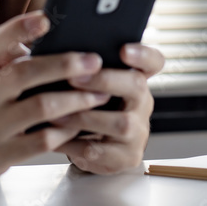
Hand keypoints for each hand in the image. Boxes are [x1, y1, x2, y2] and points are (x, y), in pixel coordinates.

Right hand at [0, 11, 109, 189]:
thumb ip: (2, 56)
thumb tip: (47, 35)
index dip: (19, 28)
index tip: (46, 19)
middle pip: (24, 73)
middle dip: (63, 64)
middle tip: (93, 61)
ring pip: (40, 107)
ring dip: (75, 99)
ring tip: (99, 94)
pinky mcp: (1, 154)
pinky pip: (41, 140)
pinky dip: (65, 130)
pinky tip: (79, 124)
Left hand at [51, 43, 164, 173]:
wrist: (92, 150)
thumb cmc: (86, 108)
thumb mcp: (89, 86)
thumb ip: (83, 69)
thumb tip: (54, 50)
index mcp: (135, 79)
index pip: (153, 61)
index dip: (143, 54)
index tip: (123, 49)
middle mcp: (142, 103)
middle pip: (136, 86)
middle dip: (104, 80)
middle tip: (74, 78)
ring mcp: (138, 132)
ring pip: (120, 123)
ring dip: (84, 117)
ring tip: (56, 114)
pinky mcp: (127, 157)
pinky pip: (101, 150)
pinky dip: (73, 143)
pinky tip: (53, 137)